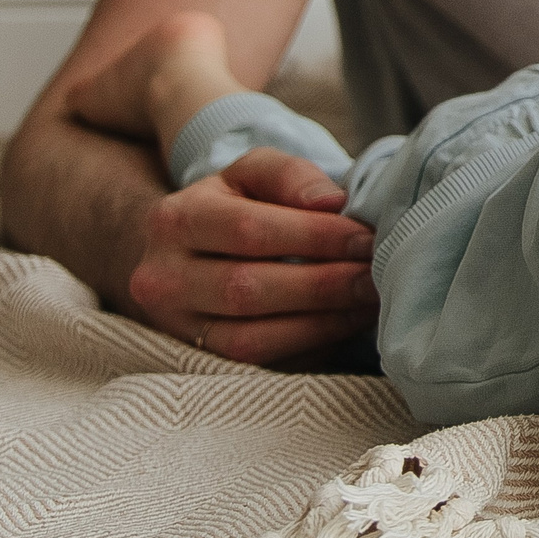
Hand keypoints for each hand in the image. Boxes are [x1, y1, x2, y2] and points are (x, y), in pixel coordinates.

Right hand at [126, 147, 378, 363]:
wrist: (182, 253)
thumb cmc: (234, 205)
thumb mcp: (253, 173)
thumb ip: (290, 175)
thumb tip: (332, 202)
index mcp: (176, 219)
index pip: (249, 230)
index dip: (315, 236)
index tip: (366, 238)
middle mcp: (163, 278)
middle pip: (245, 289)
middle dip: (322, 284)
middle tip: (375, 276)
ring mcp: (175, 327)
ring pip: (248, 338)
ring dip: (320, 322)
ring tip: (368, 301)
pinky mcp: (197, 360)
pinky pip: (256, 364)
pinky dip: (308, 345)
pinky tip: (346, 322)